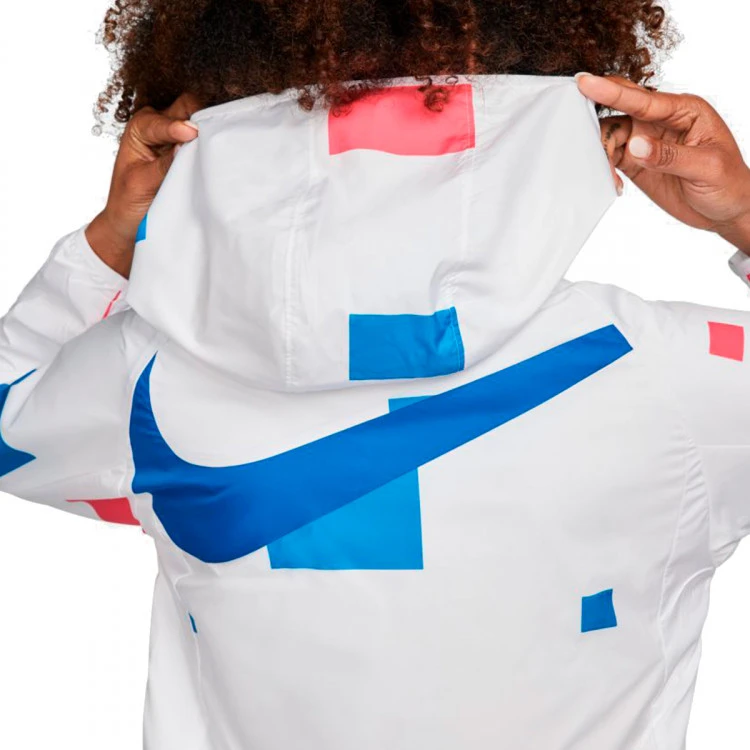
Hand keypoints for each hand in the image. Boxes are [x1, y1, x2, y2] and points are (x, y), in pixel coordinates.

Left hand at [85, 93, 201, 277]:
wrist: (129, 223)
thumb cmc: (128, 203)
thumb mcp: (142, 184)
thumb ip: (163, 164)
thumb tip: (186, 144)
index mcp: (139, 129)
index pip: (163, 120)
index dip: (177, 127)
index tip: (192, 134)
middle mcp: (157, 127)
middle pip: (184, 108)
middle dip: (198, 117)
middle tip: (210, 134)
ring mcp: (174, 138)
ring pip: (196, 120)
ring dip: (205, 129)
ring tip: (215, 143)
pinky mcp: (187, 153)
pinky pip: (202, 141)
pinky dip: (209, 143)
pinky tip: (216, 153)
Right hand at [577, 74, 749, 253]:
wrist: (726, 211)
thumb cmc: (728, 183)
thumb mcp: (706, 167)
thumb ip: (669, 155)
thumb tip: (635, 145)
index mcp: (683, 110)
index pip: (643, 99)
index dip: (612, 91)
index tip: (586, 83)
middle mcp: (661, 121)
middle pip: (620, 110)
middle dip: (596, 112)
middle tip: (572, 120)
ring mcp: (646, 141)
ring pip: (611, 135)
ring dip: (599, 150)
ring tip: (605, 172)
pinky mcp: (636, 162)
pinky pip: (610, 157)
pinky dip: (602, 167)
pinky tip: (611, 182)